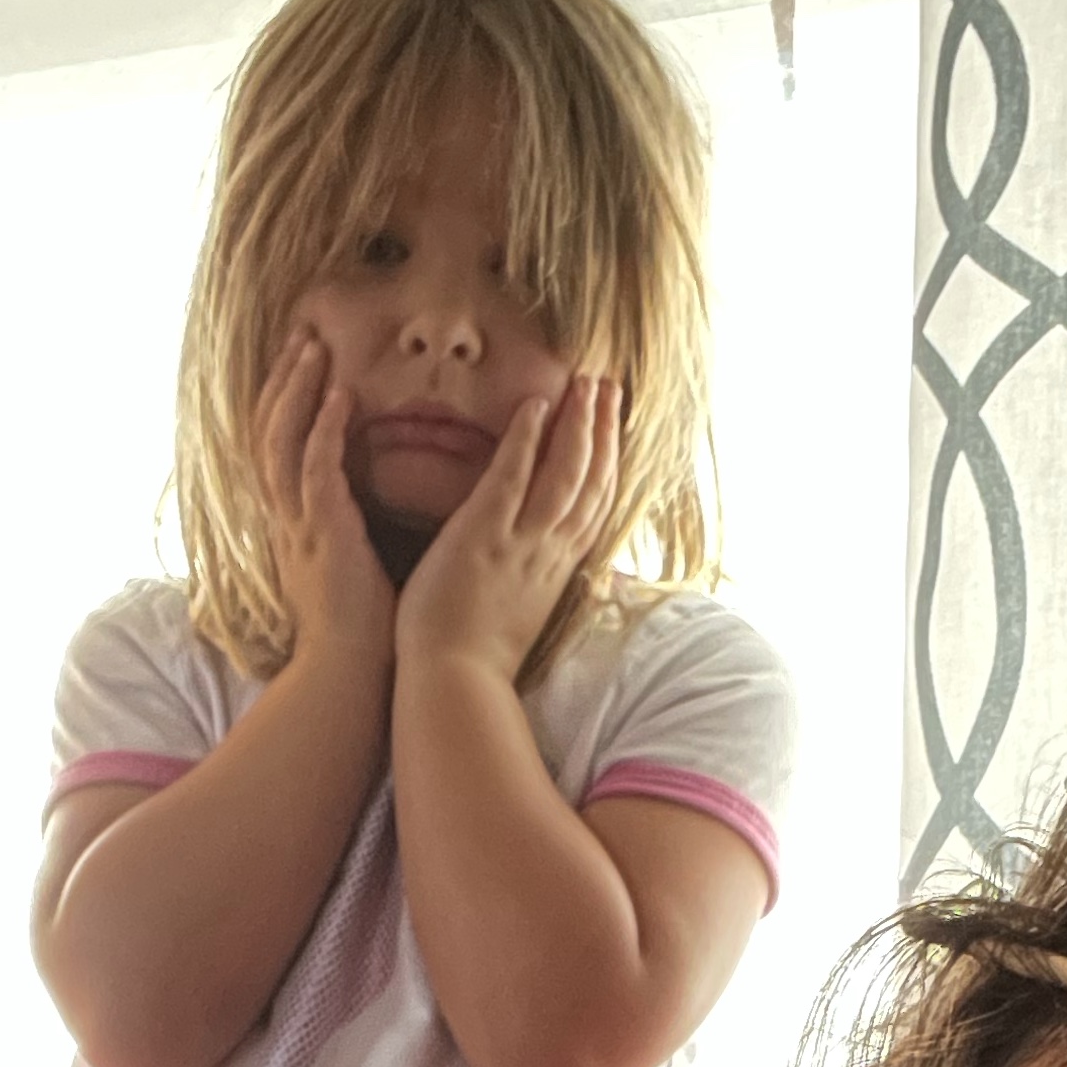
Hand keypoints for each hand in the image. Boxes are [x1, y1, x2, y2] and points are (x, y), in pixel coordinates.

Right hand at [254, 328, 395, 678]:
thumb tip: (373, 509)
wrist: (349, 677)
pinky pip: (314, 471)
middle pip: (267, 432)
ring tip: (314, 347)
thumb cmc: (361, 633)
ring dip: (297, 390)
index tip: (304, 363)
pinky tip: (341, 395)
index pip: (277, 449)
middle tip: (302, 335)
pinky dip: (323, 429)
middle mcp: (286, 520)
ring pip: (281, 441)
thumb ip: (352, 531)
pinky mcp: (323, 536)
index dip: (285, 403)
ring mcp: (299, 526)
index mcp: (293, 526)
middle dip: (284, 381)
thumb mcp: (350, 569)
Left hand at [393, 370, 621, 692]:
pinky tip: (535, 403)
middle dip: (604, 431)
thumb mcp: (516, 617)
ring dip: (578, 423)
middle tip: (609, 385)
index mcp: (556, 572)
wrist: (454, 685)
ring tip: (585, 382)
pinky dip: (527, 438)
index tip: (612, 428)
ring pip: (565, 473)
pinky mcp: (485, 537)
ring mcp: (521, 544)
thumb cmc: (474, 661)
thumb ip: (528, 583)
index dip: (607, 464)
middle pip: (591, 482)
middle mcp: (549, 553)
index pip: (593, 508)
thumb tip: (533, 572)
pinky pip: (513, 478)